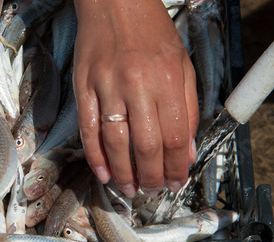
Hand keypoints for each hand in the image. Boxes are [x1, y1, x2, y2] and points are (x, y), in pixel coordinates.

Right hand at [73, 0, 197, 197]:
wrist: (115, 1)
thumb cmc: (152, 31)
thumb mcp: (182, 64)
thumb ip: (189, 109)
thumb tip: (187, 151)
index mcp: (167, 80)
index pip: (176, 137)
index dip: (176, 167)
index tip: (176, 182)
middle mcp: (137, 85)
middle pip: (146, 146)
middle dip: (152, 176)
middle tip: (153, 190)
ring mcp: (107, 87)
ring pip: (115, 143)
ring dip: (124, 173)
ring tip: (131, 189)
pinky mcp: (84, 88)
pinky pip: (88, 129)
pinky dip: (95, 156)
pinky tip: (103, 173)